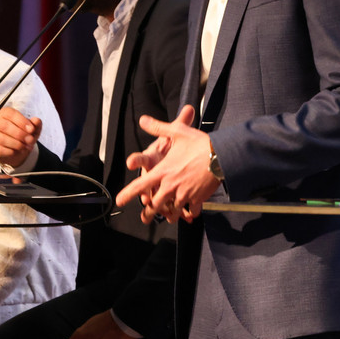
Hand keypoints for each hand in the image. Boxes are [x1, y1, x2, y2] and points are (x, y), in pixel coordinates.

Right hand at [0, 107, 41, 167]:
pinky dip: (9, 151)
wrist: (17, 150)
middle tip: (30, 140)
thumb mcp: (32, 129)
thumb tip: (36, 120)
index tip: (31, 129)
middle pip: (4, 126)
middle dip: (19, 134)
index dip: (22, 121)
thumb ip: (35, 124)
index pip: (10, 114)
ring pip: (1, 138)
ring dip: (16, 144)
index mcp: (5, 114)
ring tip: (25, 147)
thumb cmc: (23, 135)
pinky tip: (16, 151)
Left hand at [118, 105, 220, 222]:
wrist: (220, 156)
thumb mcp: (177, 132)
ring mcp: (184, 194)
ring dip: (170, 215)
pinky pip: (192, 210)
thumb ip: (158, 128)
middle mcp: (170, 186)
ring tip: (169, 218)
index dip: (128, 194)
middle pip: (155, 204)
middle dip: (149, 213)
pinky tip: (191, 213)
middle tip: (145, 217)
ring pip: (173, 211)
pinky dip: (190, 212)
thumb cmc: (199, 144)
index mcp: (162, 171)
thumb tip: (143, 120)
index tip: (119, 201)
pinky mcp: (197, 198)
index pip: (140, 185)